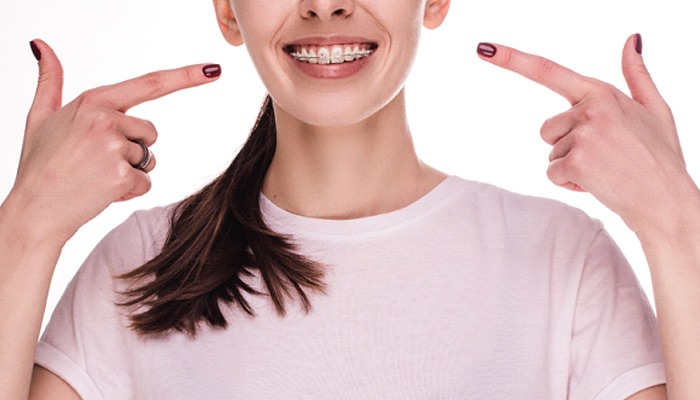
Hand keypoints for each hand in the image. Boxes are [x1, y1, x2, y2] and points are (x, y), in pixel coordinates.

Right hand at [10, 39, 220, 241]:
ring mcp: (115, 147)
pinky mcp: (123, 174)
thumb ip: (49, 80)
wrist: (35, 208)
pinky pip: (145, 183)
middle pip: (150, 133)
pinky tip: (102, 191)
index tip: (213, 71)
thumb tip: (41, 44)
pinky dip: (129, 191)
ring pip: (149, 159)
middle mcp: (107, 119)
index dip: (185, 77)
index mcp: (93, 101)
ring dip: (130, 172)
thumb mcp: (41, 116)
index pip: (149, 84)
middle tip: (96, 161)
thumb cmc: (40, 164)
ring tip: (96, 176)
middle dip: (133, 149)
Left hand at [476, 34, 690, 233]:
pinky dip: (569, 183)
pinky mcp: (577, 161)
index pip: (548, 71)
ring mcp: (583, 135)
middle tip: (603, 157)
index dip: (512, 60)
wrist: (666, 200)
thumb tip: (631, 40)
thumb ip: (637, 75)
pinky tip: (597, 184)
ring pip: (551, 153)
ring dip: (570, 166)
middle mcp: (590, 109)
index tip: (484, 49)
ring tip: (604, 170)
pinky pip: (552, 173)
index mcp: (602, 93)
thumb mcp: (654, 109)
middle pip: (547, 129)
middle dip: (567, 147)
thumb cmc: (660, 157)